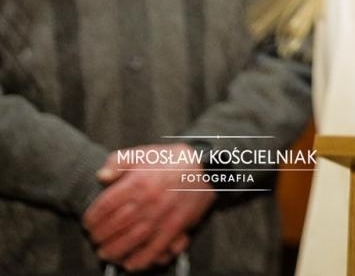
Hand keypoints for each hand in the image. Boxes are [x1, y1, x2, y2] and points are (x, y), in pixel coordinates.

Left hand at [84, 143, 212, 270]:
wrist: (206, 166)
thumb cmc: (171, 160)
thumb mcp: (142, 153)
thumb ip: (117, 161)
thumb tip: (101, 177)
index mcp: (137, 182)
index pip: (105, 206)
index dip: (92, 218)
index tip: (88, 223)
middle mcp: (148, 200)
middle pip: (114, 226)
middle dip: (100, 237)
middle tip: (95, 240)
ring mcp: (162, 215)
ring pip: (131, 240)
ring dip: (114, 251)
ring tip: (106, 253)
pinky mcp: (175, 227)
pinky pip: (155, 248)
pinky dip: (141, 259)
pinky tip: (130, 263)